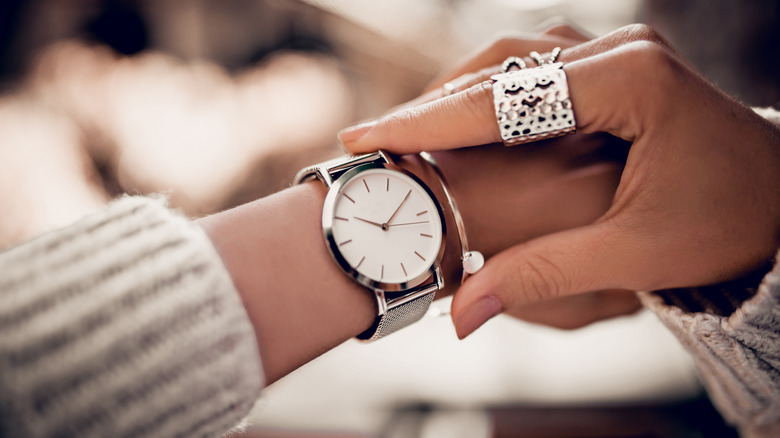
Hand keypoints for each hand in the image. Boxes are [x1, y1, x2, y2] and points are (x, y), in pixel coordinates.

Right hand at [340, 24, 779, 337]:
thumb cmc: (729, 224)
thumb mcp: (634, 254)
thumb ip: (541, 275)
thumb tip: (462, 313)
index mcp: (630, 82)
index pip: (500, 100)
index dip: (424, 123)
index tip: (364, 138)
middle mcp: (621, 50)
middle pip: (498, 66)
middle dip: (429, 105)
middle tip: (372, 138)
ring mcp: (619, 52)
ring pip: (512, 59)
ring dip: (455, 93)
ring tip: (406, 130)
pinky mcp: (616, 67)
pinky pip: (535, 67)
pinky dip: (488, 93)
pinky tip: (462, 118)